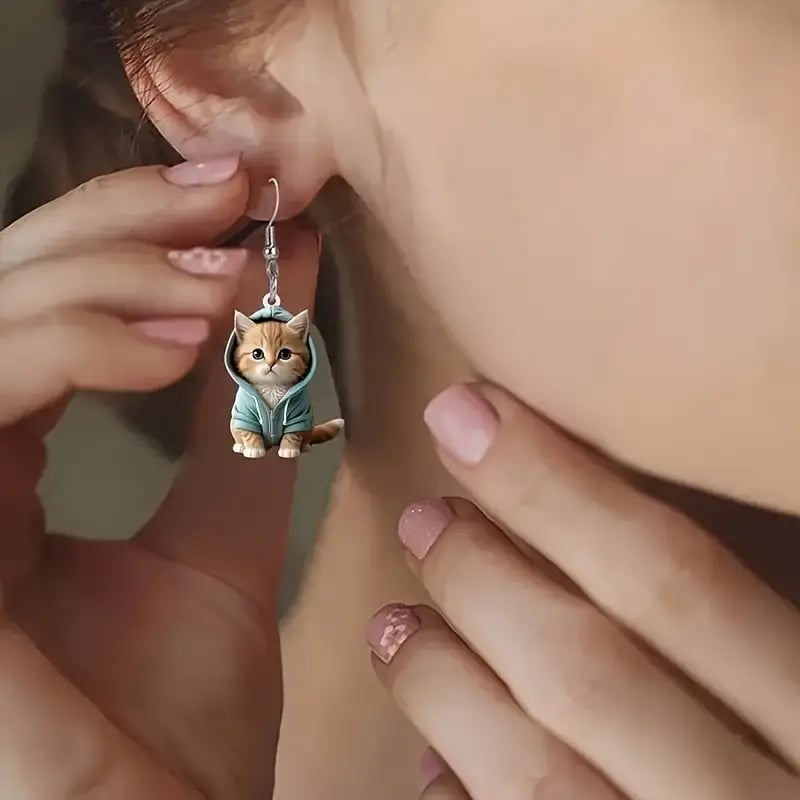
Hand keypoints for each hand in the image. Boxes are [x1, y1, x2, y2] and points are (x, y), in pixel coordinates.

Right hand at [0, 158, 318, 797]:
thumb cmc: (178, 731)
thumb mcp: (221, 553)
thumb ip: (242, 429)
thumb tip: (286, 288)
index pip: (37, 311)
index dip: (125, 236)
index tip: (238, 202)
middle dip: (117, 225)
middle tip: (232, 197)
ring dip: (107, 276)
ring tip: (226, 281)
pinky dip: (72, 350)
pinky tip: (180, 349)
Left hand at [368, 383, 799, 799]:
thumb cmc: (794, 752)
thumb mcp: (799, 682)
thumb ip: (745, 631)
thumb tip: (611, 544)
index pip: (674, 579)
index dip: (556, 488)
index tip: (470, 415)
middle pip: (588, 670)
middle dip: (485, 578)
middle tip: (425, 518)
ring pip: (533, 777)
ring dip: (444, 686)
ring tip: (396, 625)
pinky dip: (458, 798)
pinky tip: (430, 766)